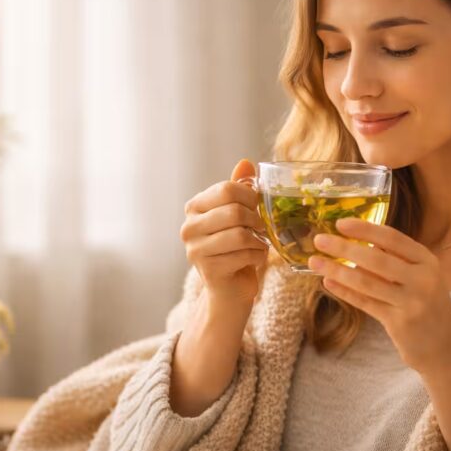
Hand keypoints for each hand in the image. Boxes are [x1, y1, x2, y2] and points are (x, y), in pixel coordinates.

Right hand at [180, 159, 269, 308]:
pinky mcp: (208, 270)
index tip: (257, 207)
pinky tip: (254, 259)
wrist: (230, 289)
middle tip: (261, 229)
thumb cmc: (235, 247)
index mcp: (194, 207)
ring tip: (259, 244)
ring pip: (240, 235)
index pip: (226, 189)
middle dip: (256, 220)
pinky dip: (258, 256)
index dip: (250, 196)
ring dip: (258, 240)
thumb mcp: (238, 214)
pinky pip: (244, 255)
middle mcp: (189, 227)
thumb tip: (245, 162)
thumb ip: (240, 189)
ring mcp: (195, 250)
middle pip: (233, 211)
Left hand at [308, 218, 450, 374]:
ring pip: (366, 282)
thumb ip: (396, 262)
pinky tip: (328, 283)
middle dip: (344, 248)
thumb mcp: (421, 277)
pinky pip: (365, 303)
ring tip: (315, 262)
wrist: (446, 348)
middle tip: (319, 240)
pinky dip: (345, 292)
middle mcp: (422, 279)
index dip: (365, 228)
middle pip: (376, 258)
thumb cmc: (428, 306)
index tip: (341, 223)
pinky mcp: (399, 323)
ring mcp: (411, 302)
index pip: (392, 238)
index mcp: (427, 261)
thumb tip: (356, 245)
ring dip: (337, 270)